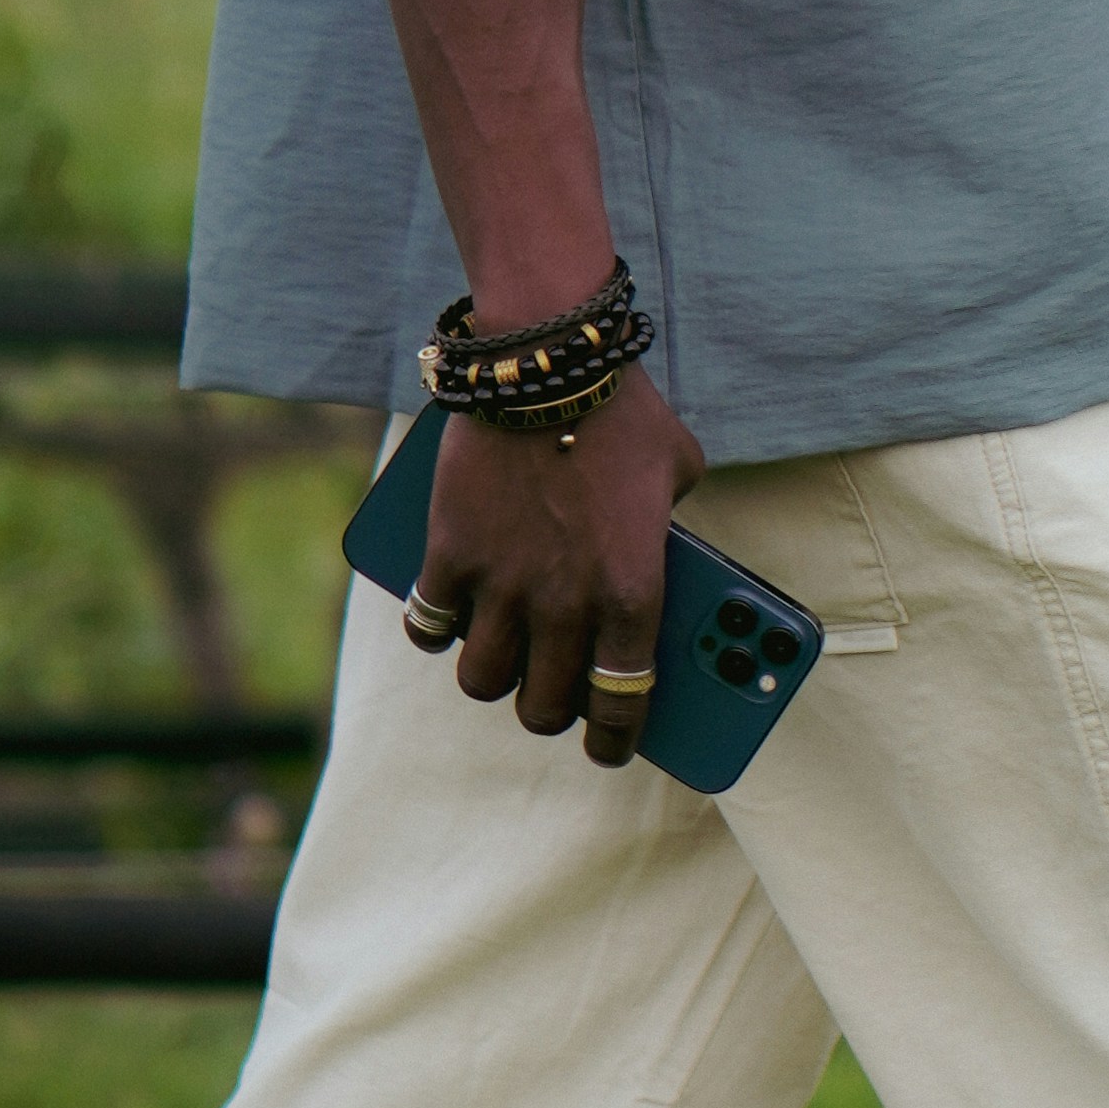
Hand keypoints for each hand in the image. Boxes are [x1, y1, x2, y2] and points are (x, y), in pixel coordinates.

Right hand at [403, 362, 705, 764]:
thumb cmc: (625, 412)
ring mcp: (502, 584)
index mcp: (632, 595)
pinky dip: (435, 625)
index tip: (609, 748)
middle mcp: (566, 605)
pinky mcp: (448, 553)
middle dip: (550, 710)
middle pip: (543, 707)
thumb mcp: (680, 472)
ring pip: (481, 681)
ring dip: (493, 676)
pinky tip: (446, 613)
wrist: (547, 360)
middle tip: (552, 694)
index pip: (621, 706)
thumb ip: (672, 526)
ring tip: (501, 656)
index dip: (613, 741)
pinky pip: (429, 622)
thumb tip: (663, 546)